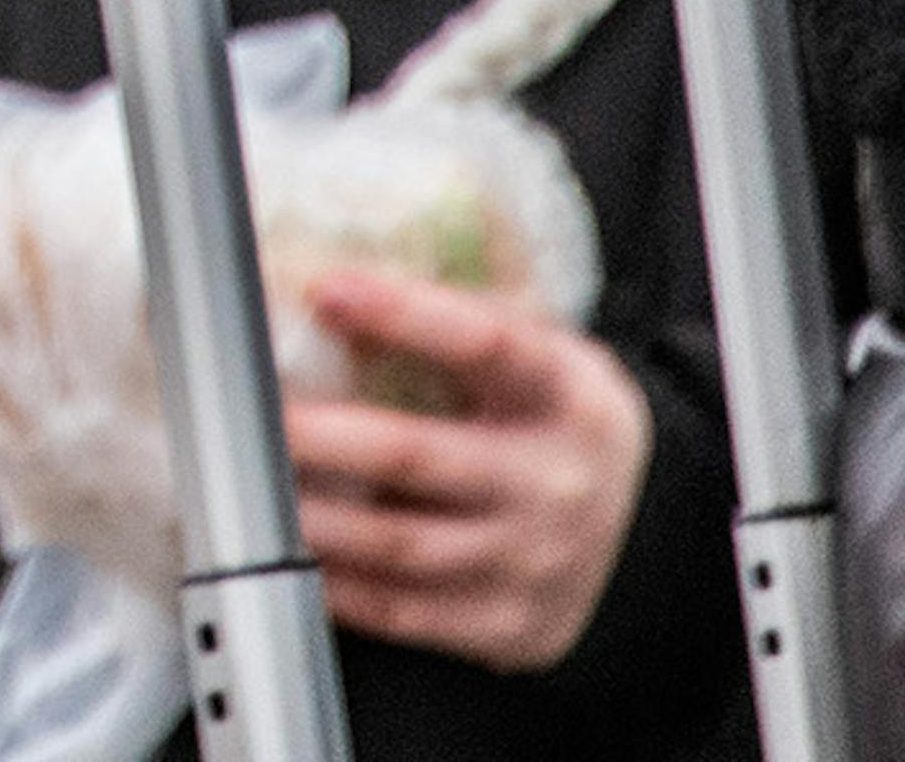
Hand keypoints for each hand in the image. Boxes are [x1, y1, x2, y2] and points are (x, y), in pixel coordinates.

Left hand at [285, 261, 652, 674]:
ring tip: (255, 486)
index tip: (329, 289)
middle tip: (258, 415)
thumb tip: (345, 278)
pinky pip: (404, 611)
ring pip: (398, 543)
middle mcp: (556, 481)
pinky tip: (295, 552)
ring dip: (313, 514)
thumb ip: (472, 319)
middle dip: (322, 435)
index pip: (487, 343)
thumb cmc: (562, 427)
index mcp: (569, 396)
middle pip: (417, 455)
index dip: (405, 313)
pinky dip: (338, 585)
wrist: (648, 536)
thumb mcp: (552, 359)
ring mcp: (533, 560)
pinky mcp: (509, 624)